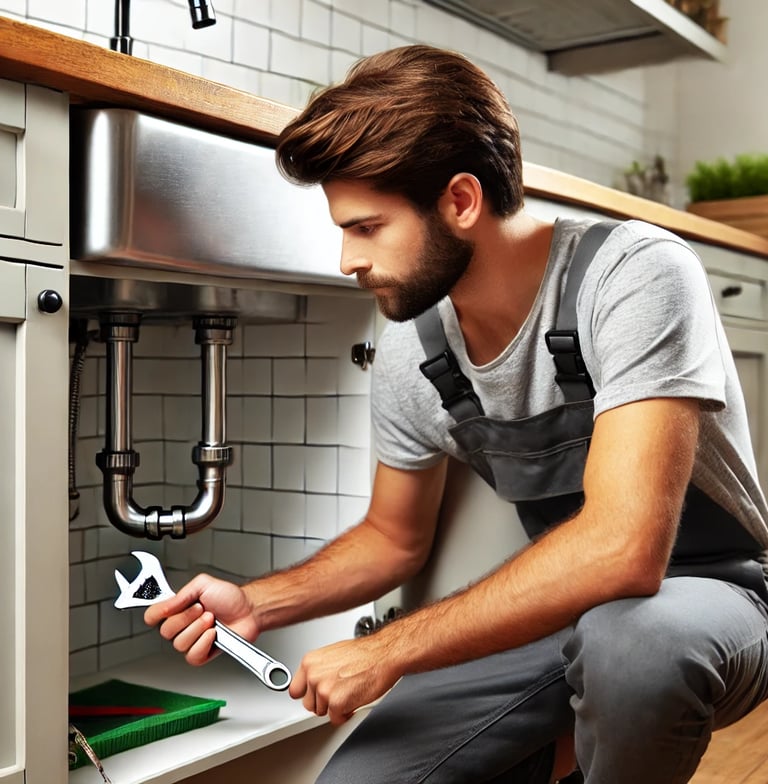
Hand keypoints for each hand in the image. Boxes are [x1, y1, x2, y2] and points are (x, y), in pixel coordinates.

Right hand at [144, 573, 258, 666]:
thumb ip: (181, 594)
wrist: (248, 610)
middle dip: (186, 618)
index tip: (166, 608)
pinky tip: (213, 634)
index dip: (155, 613)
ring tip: (211, 619)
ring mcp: (191, 640)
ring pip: (179, 644)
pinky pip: (192, 656)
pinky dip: (204, 643)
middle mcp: (181, 625)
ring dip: (198, 629)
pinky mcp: (201, 653)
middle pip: (165, 631)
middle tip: (202, 609)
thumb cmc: (229, 597)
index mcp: (178, 608)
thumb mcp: (204, 584)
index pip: (153, 615)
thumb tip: (164, 605)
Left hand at [289, 634, 400, 724]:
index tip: (315, 695)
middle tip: (339, 692)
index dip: (308, 694)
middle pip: (308, 704)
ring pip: (322, 712)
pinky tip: (354, 699)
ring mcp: (323, 690)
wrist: (383, 655)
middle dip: (323, 702)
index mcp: (309, 661)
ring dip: (335, 707)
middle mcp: (312, 675)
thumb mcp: (333, 655)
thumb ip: (319, 669)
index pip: (295, 690)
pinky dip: (346, 714)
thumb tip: (314, 681)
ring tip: (349, 692)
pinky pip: (336, 719)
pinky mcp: (336, 704)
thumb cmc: (364, 654)